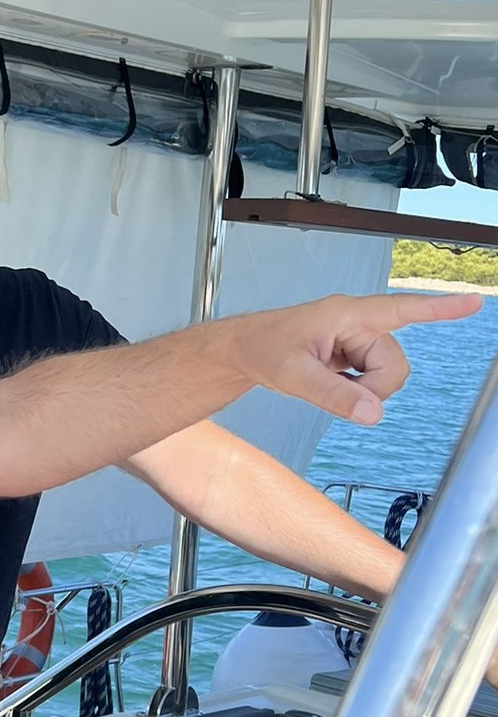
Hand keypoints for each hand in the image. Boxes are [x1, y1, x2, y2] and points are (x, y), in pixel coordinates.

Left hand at [229, 292, 480, 424]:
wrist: (243, 350)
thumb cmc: (262, 348)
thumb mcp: (293, 376)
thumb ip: (334, 396)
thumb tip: (374, 414)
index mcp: (347, 314)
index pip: (402, 309)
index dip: (440, 308)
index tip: (472, 301)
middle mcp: (358, 324)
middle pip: (395, 365)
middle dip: (373, 388)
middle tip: (336, 391)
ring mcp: (356, 341)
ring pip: (387, 377)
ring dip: (364, 391)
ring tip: (327, 382)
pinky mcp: (353, 356)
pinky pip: (373, 382)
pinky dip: (357, 391)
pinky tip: (333, 383)